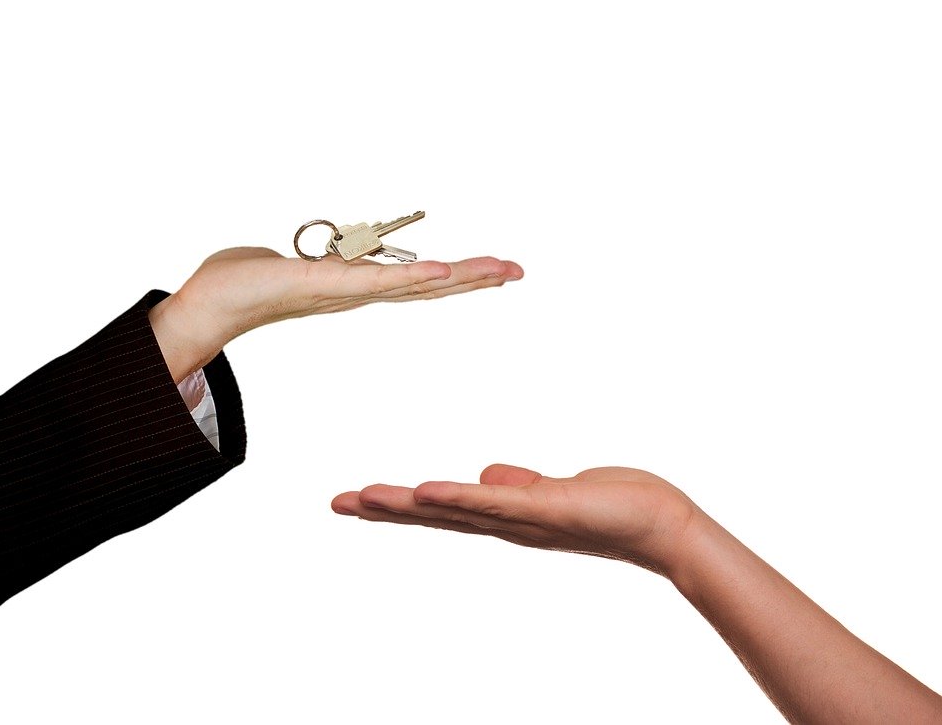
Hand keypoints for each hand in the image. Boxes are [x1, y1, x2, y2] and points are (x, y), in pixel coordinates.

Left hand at [148, 247, 522, 380]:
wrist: (209, 303)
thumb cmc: (247, 280)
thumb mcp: (299, 259)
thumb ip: (325, 253)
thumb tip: (335, 243)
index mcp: (354, 286)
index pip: (416, 281)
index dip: (457, 276)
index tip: (497, 268)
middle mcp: (356, 294)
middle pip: (427, 286)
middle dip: (475, 279)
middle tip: (518, 270)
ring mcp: (343, 292)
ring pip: (411, 284)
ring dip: (457, 277)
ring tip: (496, 270)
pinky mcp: (322, 284)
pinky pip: (373, 280)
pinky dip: (410, 277)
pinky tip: (440, 272)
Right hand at [332, 464, 701, 576]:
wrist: (662, 525)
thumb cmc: (616, 505)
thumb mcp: (556, 489)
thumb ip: (520, 484)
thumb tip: (486, 475)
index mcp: (505, 515)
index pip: (441, 508)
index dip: (398, 506)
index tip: (358, 499)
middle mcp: (506, 524)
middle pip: (434, 515)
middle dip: (384, 510)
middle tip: (338, 504)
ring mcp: (521, 519)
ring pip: (452, 510)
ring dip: (406, 505)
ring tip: (364, 498)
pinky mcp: (543, 509)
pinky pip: (494, 504)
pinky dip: (458, 498)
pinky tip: (425, 491)